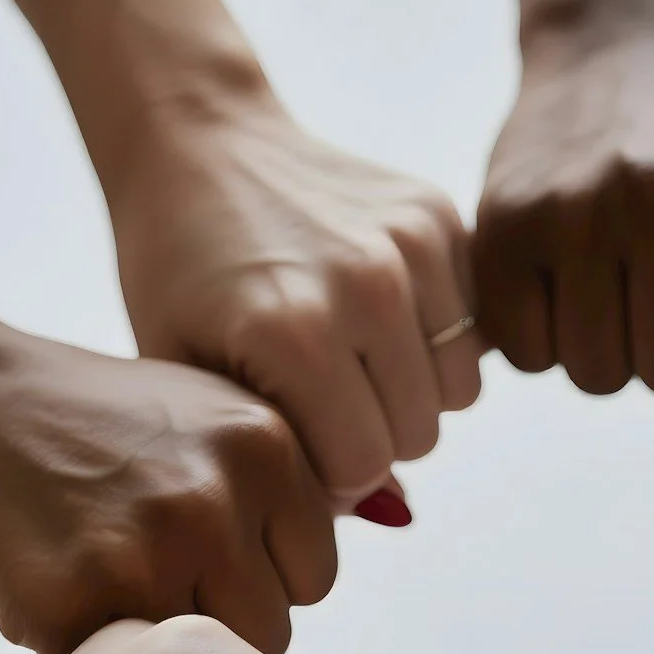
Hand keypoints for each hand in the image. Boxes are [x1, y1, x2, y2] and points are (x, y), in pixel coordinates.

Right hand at [0, 332, 337, 653]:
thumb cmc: (85, 418)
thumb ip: (289, 472)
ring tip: (107, 584)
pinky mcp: (83, 597)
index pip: (312, 571)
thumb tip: (399, 514)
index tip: (192, 547)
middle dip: (214, 619)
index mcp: (270, 442)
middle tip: (141, 573)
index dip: (251, 574)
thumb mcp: (207, 410)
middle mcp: (224, 491)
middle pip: (273, 626)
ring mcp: (154, 546)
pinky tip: (62, 596)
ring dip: (165, 648)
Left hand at [105, 103, 481, 497]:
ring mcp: (410, 244)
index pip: (363, 466)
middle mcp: (365, 286)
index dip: (326, 475)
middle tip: (320, 401)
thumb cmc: (179, 271)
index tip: (293, 442)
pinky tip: (378, 312)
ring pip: (458, 387)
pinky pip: (474, 323)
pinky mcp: (438, 214)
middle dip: (372, 437)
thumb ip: (285, 457)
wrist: (198, 139)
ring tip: (352, 359)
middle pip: (418, 434)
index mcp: (292, 333)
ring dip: (412, 392)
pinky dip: (435, 335)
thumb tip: (398, 513)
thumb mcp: (194, 376)